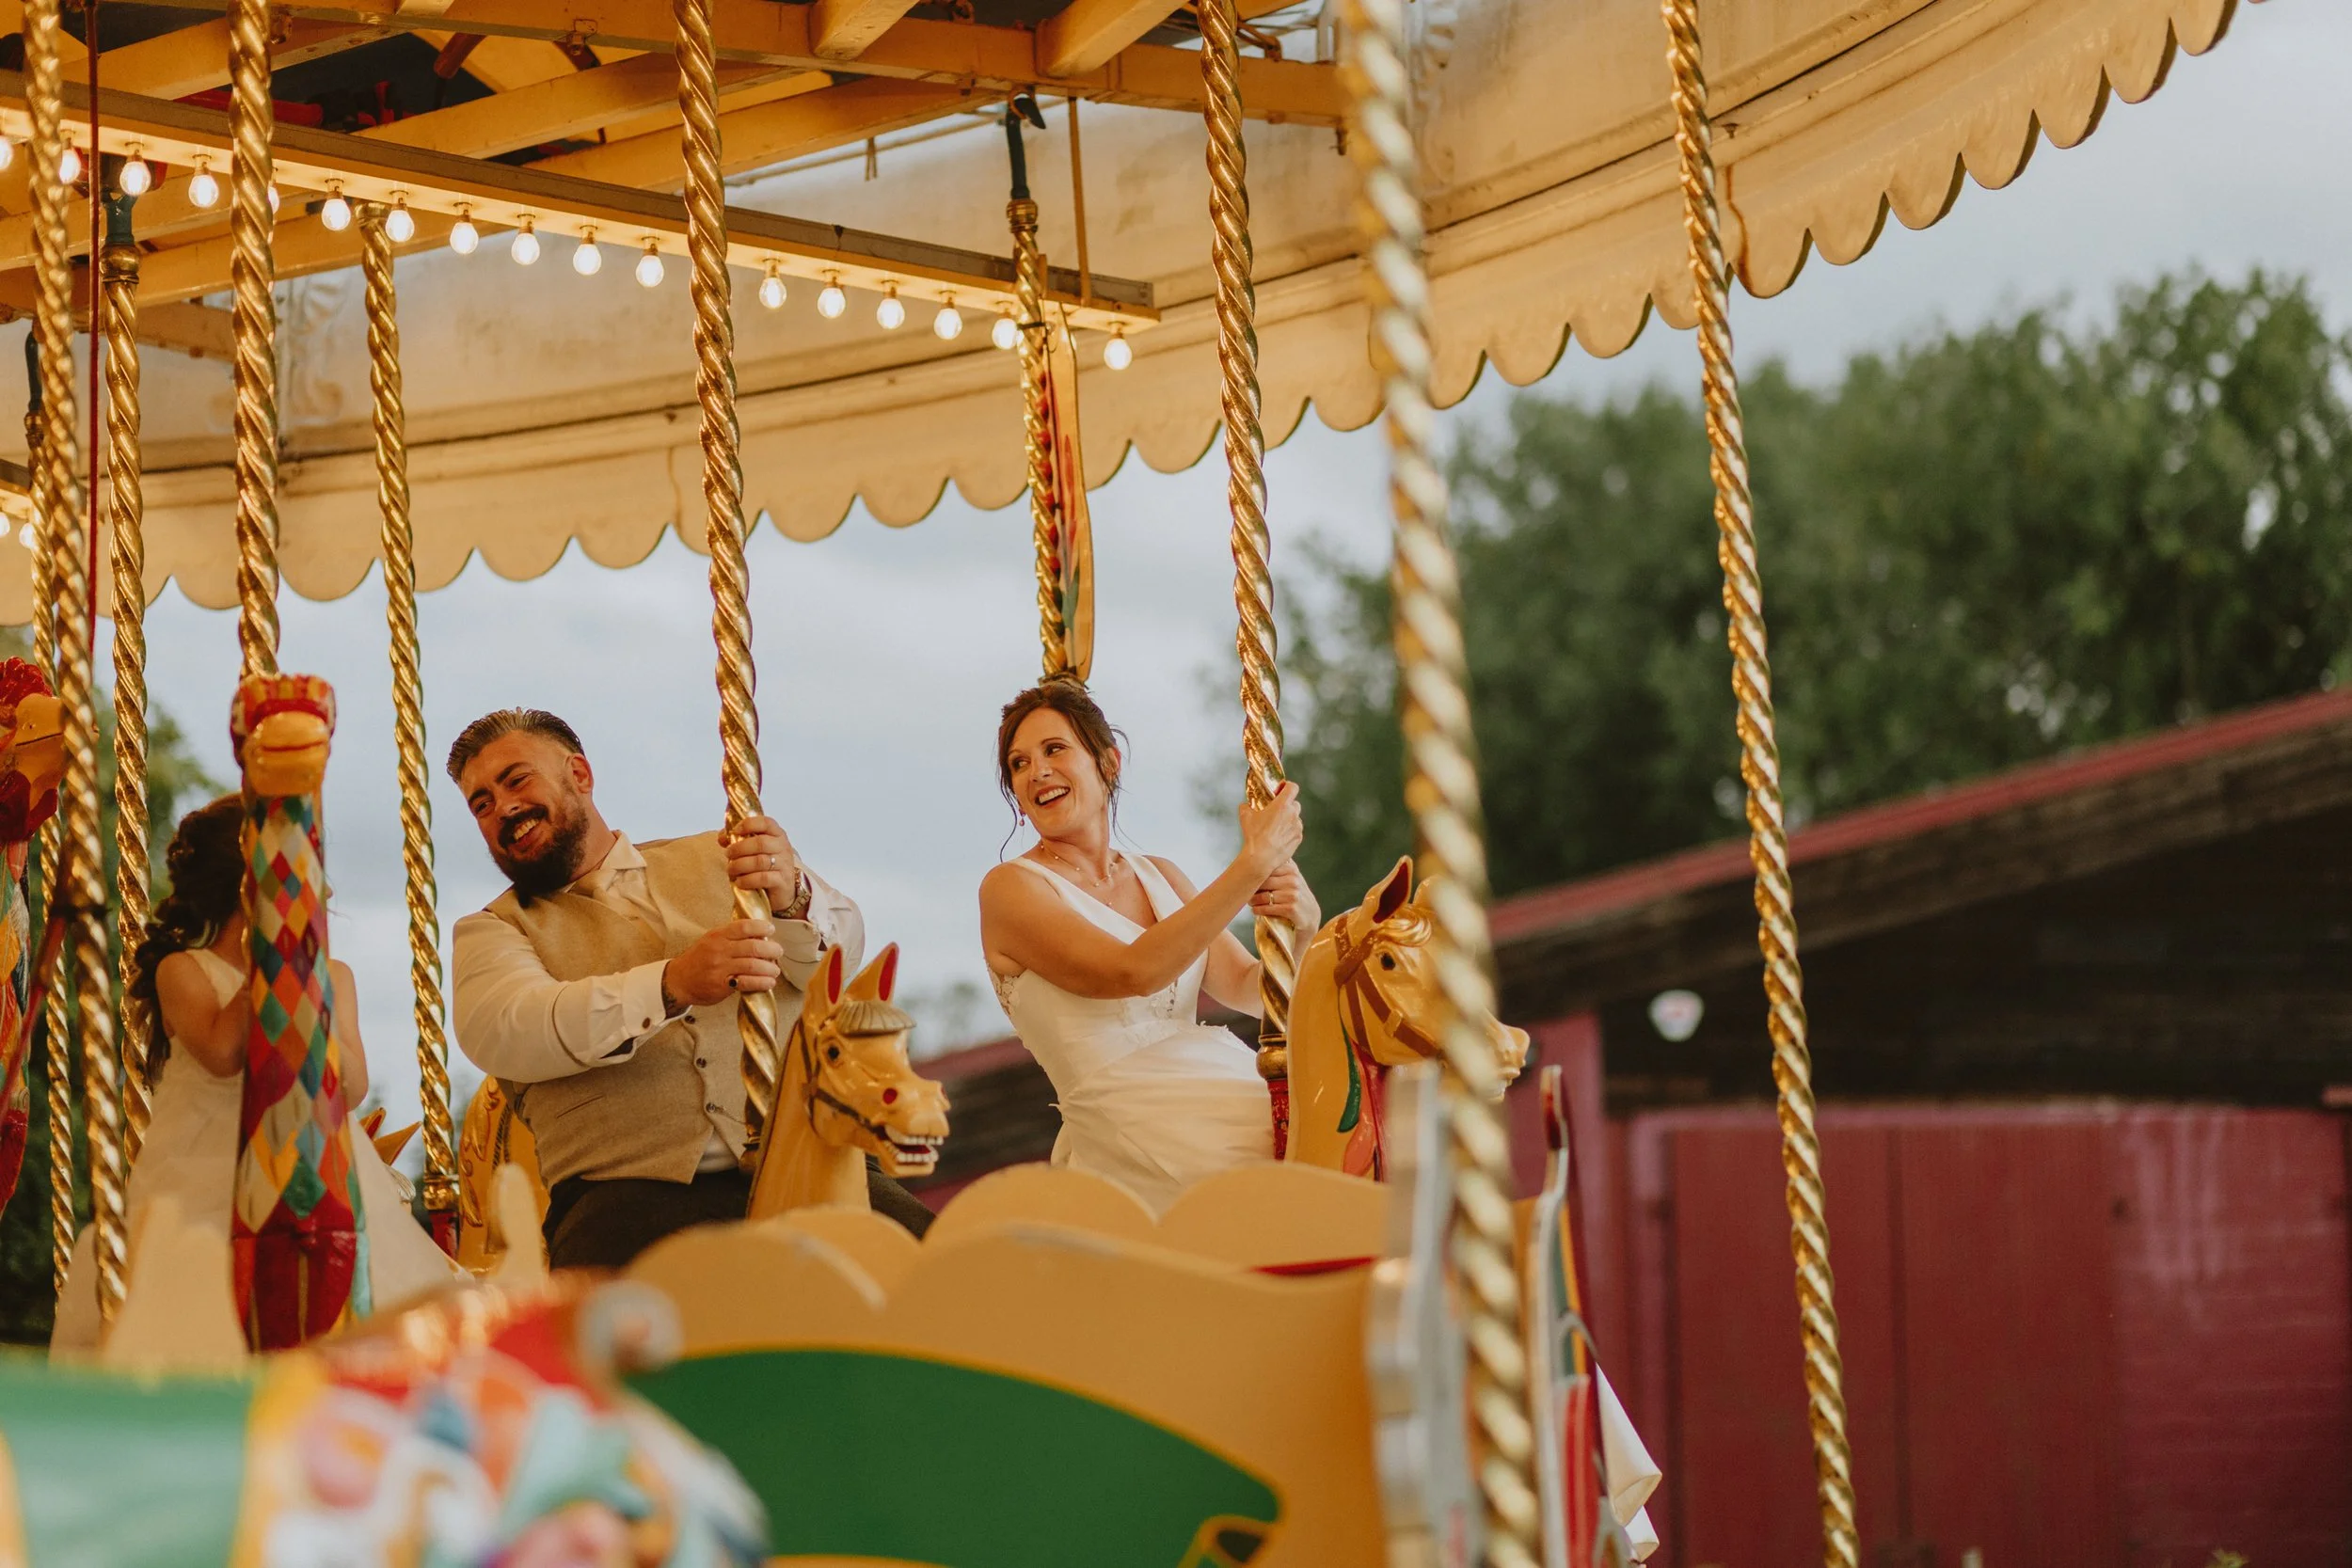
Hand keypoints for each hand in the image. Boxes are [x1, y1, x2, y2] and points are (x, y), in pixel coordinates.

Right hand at [662, 918, 783, 1007]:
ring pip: (753, 965)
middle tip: (778, 952)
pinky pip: (747, 983)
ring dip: (770, 968)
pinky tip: (769, 982)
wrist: (678, 980)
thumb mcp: (711, 940)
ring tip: (775, 970)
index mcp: (718, 935)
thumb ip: (732, 936)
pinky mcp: (721, 985)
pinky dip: (762, 983)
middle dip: (772, 950)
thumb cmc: (699, 959)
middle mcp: (719, 950)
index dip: (762, 927)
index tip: (771, 930)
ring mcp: (720, 968)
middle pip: (753, 947)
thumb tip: (760, 935)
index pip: (744, 927)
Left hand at [720, 815, 799, 899]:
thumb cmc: (765, 866)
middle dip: (739, 848)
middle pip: (760, 843)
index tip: (735, 831)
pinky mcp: (782, 881)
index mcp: (777, 835)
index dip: (749, 824)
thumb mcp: (754, 849)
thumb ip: (737, 840)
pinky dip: (747, 880)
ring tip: (731, 869)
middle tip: (728, 854)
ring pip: (760, 861)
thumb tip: (722, 837)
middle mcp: (783, 848)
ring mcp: (784, 865)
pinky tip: (739, 882)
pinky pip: (763, 878)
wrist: (781, 889)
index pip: (766, 823)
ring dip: (740, 865)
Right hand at [1236, 782, 1303, 878]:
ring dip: (1288, 819)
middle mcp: (1293, 814)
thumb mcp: (1245, 817)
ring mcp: (1297, 827)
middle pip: (1295, 803)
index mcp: (1282, 805)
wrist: (1261, 858)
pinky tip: (1278, 837)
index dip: (1287, 787)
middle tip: (1276, 811)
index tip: (1281, 790)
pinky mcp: (1298, 838)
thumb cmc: (1254, 836)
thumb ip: (1246, 806)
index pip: (1293, 787)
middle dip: (1287, 805)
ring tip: (1276, 827)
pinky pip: (1296, 830)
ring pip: (1296, 818)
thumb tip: (1245, 805)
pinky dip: (1289, 831)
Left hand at [1249, 861, 1319, 931]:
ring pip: (1263, 896)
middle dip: (1252, 889)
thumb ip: (1280, 866)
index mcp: (1291, 870)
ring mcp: (1292, 895)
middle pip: (1263, 882)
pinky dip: (1258, 910)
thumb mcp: (1292, 877)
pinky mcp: (1291, 908)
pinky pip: (1268, 908)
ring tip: (1251, 902)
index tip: (1246, 879)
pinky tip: (1255, 910)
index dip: (1253, 875)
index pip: (1266, 869)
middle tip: (1247, 893)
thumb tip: (1259, 852)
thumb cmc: (1296, 895)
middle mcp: (1292, 880)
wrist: (1310, 915)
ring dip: (1253, 901)